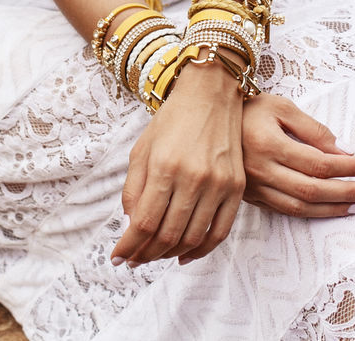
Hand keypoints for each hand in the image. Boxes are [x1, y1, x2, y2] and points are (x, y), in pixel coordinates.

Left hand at [111, 62, 246, 266]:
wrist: (211, 96)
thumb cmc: (172, 121)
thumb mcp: (142, 150)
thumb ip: (133, 190)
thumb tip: (131, 226)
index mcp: (164, 167)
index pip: (144, 223)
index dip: (129, 246)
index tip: (118, 257)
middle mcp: (193, 178)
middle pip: (168, 236)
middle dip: (147, 254)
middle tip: (135, 258)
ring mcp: (218, 185)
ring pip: (192, 238)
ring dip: (170, 255)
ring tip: (156, 256)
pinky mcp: (236, 188)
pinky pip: (220, 232)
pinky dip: (201, 250)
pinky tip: (185, 256)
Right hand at [241, 93, 354, 216]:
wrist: (212, 119)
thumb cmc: (250, 108)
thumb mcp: (282, 108)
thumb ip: (314, 130)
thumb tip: (344, 152)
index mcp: (269, 145)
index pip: (319, 164)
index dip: (350, 168)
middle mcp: (260, 170)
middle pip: (312, 190)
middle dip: (347, 192)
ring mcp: (254, 187)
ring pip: (299, 207)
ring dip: (333, 209)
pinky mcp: (251, 196)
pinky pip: (285, 210)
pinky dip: (311, 213)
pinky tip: (329, 208)